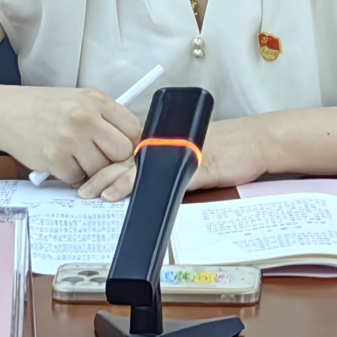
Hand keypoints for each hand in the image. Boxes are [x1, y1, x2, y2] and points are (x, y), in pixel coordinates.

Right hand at [0, 87, 141, 186]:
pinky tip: (60, 159)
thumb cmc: (42, 107)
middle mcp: (85, 117)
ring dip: (89, 169)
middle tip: (98, 156)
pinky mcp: (54, 157)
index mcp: (95, 100)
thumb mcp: (78, 100)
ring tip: (74, 155)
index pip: (132, 129)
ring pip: (100, 169)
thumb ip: (104, 117)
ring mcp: (69, 138)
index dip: (129, 143)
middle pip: (121, 152)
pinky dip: (69, 174)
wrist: (5, 112)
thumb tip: (130, 142)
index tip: (122, 148)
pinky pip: (76, 178)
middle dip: (112, 159)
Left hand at [78, 116, 268, 201]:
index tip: (85, 177)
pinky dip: (151, 188)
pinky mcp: (196, 168)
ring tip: (99, 193)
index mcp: (163, 141)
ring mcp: (181, 156)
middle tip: (82, 189)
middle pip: (128, 159)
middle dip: (102, 175)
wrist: (254, 142)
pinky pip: (169, 179)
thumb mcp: (189, 153)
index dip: (104, 165)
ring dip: (119, 181)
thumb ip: (165, 162)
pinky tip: (138, 195)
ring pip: (143, 167)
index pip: (126, 152)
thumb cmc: (224, 148)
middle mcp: (168, 145)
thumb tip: (139, 178)